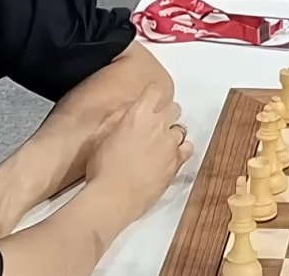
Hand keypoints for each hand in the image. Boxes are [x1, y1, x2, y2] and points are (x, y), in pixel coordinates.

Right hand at [84, 84, 193, 219]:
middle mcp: (158, 124)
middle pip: (173, 108)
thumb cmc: (102, 168)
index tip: (149, 100)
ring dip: (171, 133)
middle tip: (153, 126)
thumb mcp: (103, 136)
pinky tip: (170, 156)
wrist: (113, 197)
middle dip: (165, 114)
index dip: (153, 94)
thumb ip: (120, 120)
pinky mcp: (178, 161)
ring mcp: (170, 143)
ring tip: (159, 145)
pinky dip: (181, 149)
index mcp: (138, 114)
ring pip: (180, 128)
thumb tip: (128, 112)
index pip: (156, 90)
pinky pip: (187, 147)